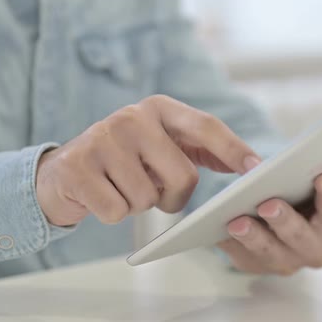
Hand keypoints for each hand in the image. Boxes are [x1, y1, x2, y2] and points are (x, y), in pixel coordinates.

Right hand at [37, 95, 259, 225]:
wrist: (64, 171)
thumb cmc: (126, 161)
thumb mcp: (162, 146)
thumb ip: (202, 149)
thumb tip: (250, 163)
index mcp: (159, 108)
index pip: (206, 127)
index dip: (234, 149)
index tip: (257, 168)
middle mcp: (132, 117)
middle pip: (183, 176)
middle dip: (174, 196)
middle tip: (154, 189)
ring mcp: (103, 138)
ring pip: (148, 199)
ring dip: (139, 204)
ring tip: (121, 186)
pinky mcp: (77, 166)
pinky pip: (117, 211)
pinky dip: (113, 213)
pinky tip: (101, 194)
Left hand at [217, 169, 321, 275]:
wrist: (280, 209)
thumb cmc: (298, 190)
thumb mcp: (306, 178)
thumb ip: (305, 172)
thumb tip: (285, 163)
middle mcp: (317, 248)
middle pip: (303, 238)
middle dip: (285, 221)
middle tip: (269, 205)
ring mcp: (288, 261)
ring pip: (270, 253)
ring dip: (254, 237)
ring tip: (236, 222)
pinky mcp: (258, 265)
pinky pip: (243, 257)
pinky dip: (232, 244)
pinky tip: (219, 229)